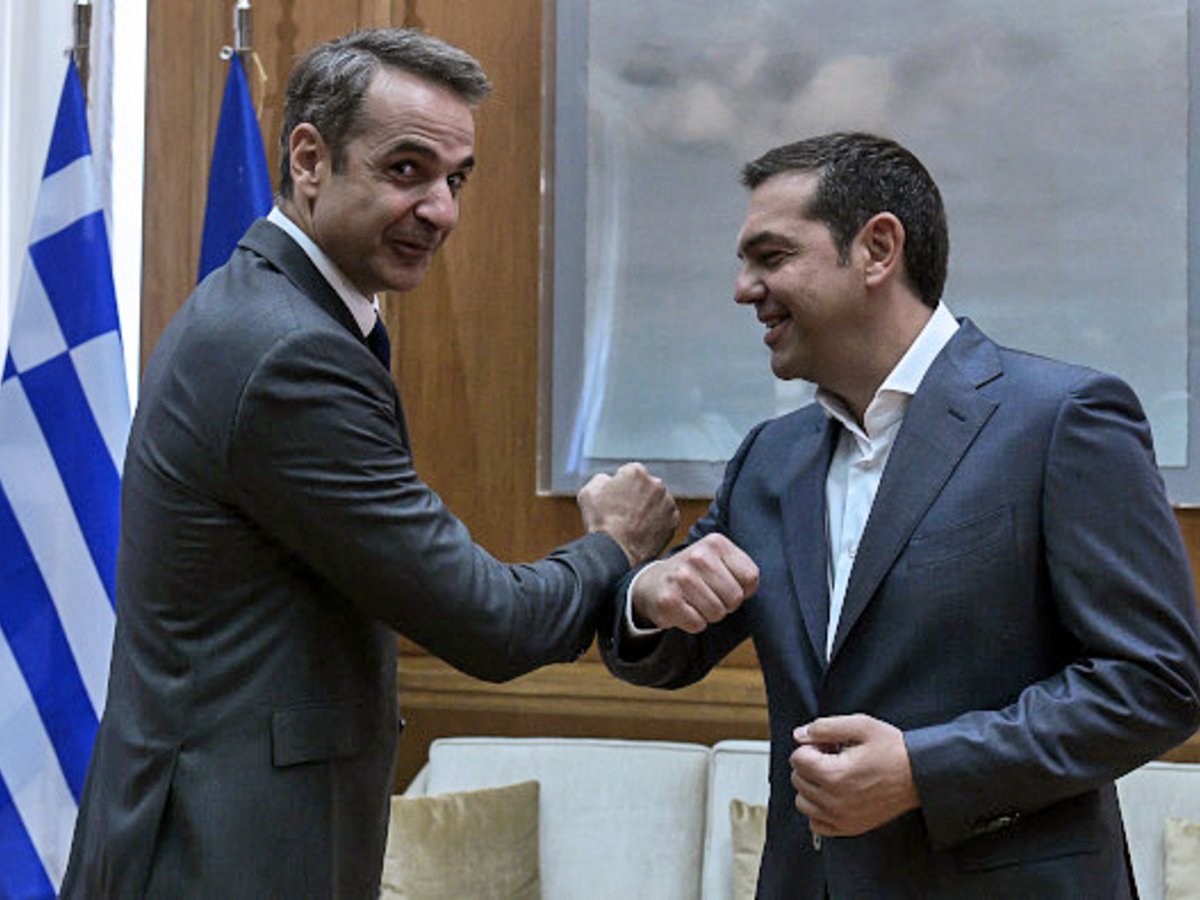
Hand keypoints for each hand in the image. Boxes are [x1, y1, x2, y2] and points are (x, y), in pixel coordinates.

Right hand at [577, 462, 677, 565]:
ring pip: (657, 501)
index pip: (629, 473)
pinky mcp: (674, 520)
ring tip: (634, 524)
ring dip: (648, 507)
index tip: (616, 498)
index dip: (620, 486)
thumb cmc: (600, 521)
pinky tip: (643, 530)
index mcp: (636, 472)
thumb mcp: (588, 492)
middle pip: (645, 486)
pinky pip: (665, 516)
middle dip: (637, 495)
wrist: (616, 551)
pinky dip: (657, 521)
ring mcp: (667, 502)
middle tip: (625, 512)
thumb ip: (601, 479)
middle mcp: (656, 483)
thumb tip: (610, 480)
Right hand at [631, 534, 757, 633]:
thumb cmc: (696, 575)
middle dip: (725, 604)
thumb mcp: (720, 560)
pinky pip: (698, 624)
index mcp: (715, 542)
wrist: (653, 583)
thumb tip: (748, 591)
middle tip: (709, 595)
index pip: (750, 577)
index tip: (727, 584)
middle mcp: (697, 556)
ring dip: (709, 614)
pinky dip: (694, 623)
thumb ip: (742, 571)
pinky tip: (683, 609)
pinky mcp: (668, 600)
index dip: (743, 589)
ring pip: (717, 613)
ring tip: (695, 601)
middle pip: (735, 598)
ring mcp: (681, 577)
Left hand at [790, 714, 919, 836]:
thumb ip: (824, 727)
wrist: (920, 775)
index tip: (829, 745)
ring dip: (811, 786)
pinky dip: (818, 810)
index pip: (797, 759)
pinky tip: (833, 795)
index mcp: (835, 775)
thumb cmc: (894, 750)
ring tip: (834, 774)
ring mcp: (842, 818)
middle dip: (811, 764)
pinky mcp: (850, 827)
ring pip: (803, 802)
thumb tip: (799, 735)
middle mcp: (835, 801)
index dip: (812, 746)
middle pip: (798, 779)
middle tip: (834, 757)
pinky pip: (816, 824)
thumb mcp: (860, 725)